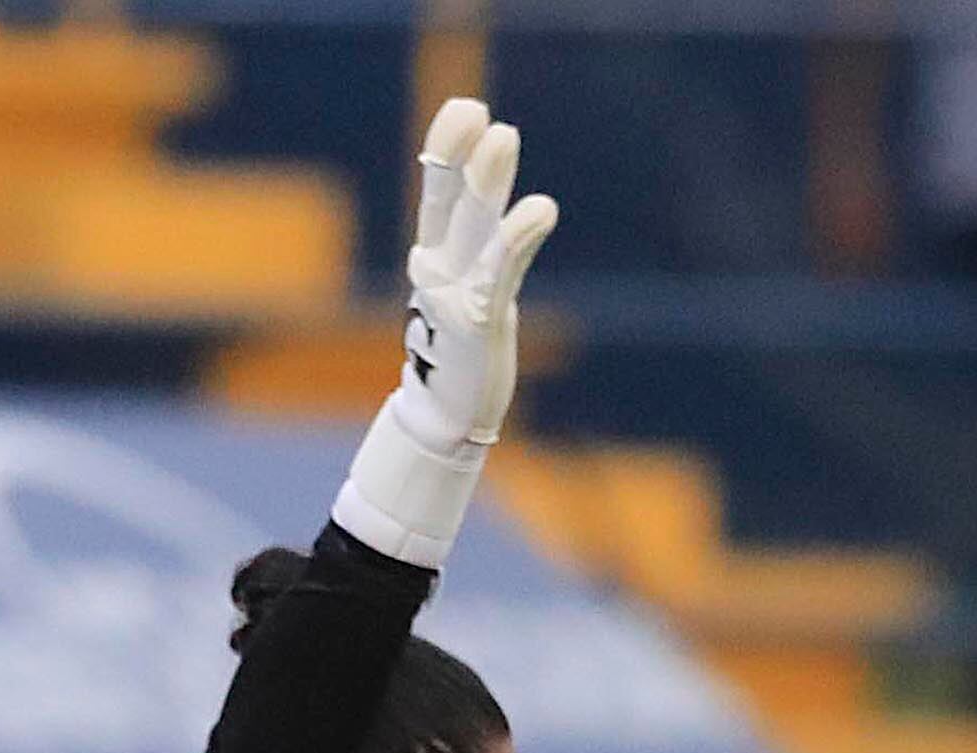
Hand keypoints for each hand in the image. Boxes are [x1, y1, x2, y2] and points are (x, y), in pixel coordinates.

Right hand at [391, 98, 558, 451]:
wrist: (448, 420)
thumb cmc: (464, 353)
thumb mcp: (470, 293)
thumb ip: (477, 250)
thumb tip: (484, 213)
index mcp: (436, 257)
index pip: (438, 192)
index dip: (447, 149)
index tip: (466, 111)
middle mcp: (439, 269)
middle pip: (448, 201)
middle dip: (460, 154)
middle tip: (474, 109)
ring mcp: (454, 295)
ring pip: (473, 227)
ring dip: (486, 181)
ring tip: (503, 135)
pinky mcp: (477, 323)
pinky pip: (500, 271)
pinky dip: (517, 238)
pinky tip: (540, 209)